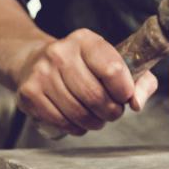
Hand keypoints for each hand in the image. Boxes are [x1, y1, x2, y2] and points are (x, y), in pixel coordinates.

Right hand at [13, 28, 158, 134]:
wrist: (34, 61)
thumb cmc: (81, 65)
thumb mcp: (111, 61)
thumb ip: (138, 80)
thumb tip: (137, 103)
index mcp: (86, 40)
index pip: (113, 70)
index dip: (124, 91)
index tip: (125, 97)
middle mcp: (61, 53)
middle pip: (95, 96)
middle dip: (111, 112)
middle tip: (112, 112)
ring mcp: (42, 73)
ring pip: (78, 112)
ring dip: (94, 122)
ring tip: (97, 117)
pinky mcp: (29, 93)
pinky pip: (60, 121)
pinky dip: (75, 127)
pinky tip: (78, 121)